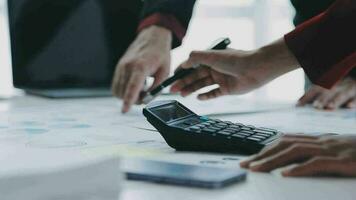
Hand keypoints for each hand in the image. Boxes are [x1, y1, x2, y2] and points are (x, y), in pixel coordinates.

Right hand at [112, 26, 171, 112]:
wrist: (152, 37)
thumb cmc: (161, 54)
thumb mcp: (165, 72)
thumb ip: (156, 88)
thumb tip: (146, 100)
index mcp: (141, 66)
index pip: (132, 87)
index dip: (128, 100)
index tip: (124, 111)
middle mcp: (127, 66)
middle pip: (124, 92)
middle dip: (134, 99)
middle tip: (146, 94)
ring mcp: (121, 66)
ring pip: (118, 90)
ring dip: (128, 95)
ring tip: (142, 87)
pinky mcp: (118, 67)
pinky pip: (116, 85)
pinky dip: (123, 90)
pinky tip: (134, 85)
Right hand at [170, 39, 298, 99]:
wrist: (255, 69)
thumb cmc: (235, 60)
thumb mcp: (212, 55)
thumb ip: (196, 57)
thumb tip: (184, 63)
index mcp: (210, 58)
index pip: (192, 65)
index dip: (182, 71)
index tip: (172, 77)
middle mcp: (214, 68)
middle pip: (195, 76)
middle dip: (183, 82)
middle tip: (173, 89)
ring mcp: (220, 79)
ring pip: (202, 85)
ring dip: (191, 89)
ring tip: (182, 95)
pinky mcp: (226, 89)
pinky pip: (213, 93)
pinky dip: (206, 96)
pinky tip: (198, 97)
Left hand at [240, 134, 355, 176]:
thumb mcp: (339, 152)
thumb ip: (319, 154)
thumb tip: (295, 164)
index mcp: (320, 139)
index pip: (286, 141)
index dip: (267, 148)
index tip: (252, 158)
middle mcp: (322, 141)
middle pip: (285, 145)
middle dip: (262, 155)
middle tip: (245, 164)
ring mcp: (332, 149)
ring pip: (295, 152)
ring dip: (272, 161)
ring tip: (256, 169)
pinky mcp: (343, 161)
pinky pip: (317, 164)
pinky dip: (299, 169)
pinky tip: (285, 176)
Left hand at [298, 78, 355, 109]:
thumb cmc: (338, 88)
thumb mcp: (326, 89)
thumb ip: (313, 95)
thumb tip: (298, 103)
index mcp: (328, 83)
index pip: (315, 89)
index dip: (307, 97)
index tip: (298, 106)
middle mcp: (338, 84)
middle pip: (329, 91)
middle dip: (322, 98)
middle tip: (316, 106)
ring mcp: (349, 87)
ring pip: (343, 94)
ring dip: (336, 100)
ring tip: (330, 107)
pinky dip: (354, 101)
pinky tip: (349, 107)